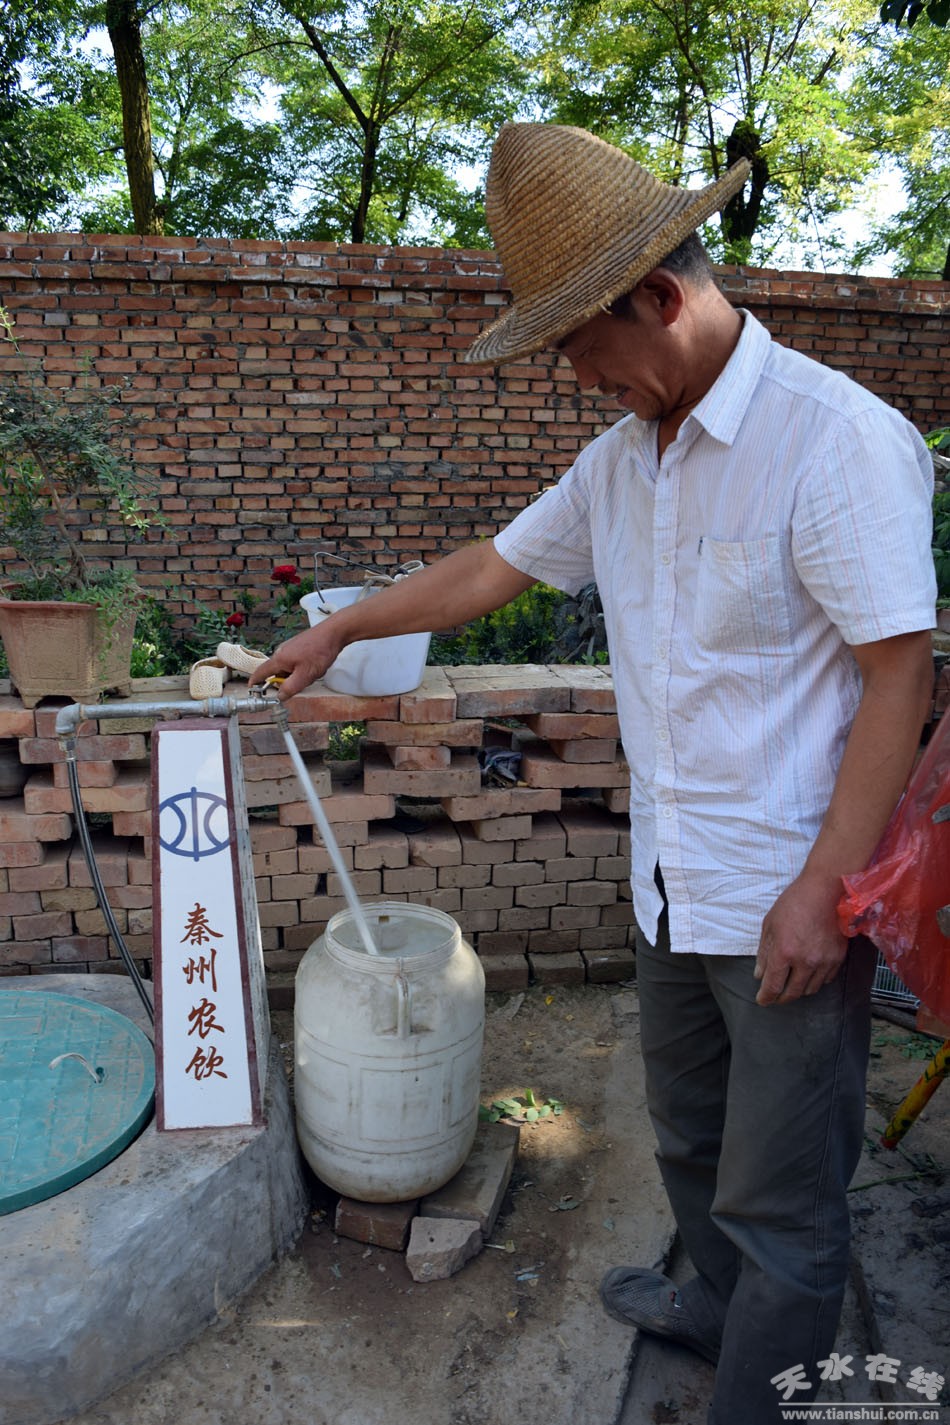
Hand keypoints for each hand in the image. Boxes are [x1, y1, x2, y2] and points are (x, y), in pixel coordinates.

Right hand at [248, 620, 345, 699]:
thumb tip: (279, 696)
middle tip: (300, 685)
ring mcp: (290, 648)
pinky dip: (302, 669)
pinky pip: (295, 662)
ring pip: (288, 668)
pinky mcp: (298, 647)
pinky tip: (314, 667)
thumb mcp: (305, 676)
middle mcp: (281, 652)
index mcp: (279, 659)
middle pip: (276, 672)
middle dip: (286, 682)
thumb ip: (290, 688)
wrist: (333, 633)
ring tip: (312, 673)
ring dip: (297, 675)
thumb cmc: (319, 652)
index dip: (255, 682)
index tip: (252, 690)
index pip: (261, 672)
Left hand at [754, 871, 848, 1005]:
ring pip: (810, 989)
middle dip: (781, 998)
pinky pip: (826, 980)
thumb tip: (760, 975)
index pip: (773, 986)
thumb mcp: (770, 924)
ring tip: (792, 985)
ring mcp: (824, 961)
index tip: (762, 1000)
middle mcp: (805, 962)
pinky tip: (809, 974)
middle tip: (775, 997)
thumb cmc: (794, 903)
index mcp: (784, 952)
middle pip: (793, 993)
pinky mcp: (838, 958)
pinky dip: (815, 981)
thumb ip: (764, 952)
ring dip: (799, 990)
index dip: (766, 997)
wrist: (825, 890)